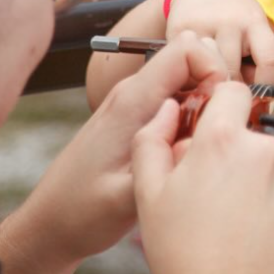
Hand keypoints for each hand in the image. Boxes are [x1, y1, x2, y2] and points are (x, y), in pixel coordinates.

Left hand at [0, 32, 230, 273]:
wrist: (49, 224)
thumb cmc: (81, 213)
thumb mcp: (126, 199)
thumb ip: (167, 167)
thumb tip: (209, 139)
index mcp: (132, 101)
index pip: (186, 49)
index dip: (214, 67)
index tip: (224, 105)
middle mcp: (135, 91)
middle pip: (191, 54)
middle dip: (218, 80)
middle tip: (221, 122)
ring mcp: (136, 101)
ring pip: (187, 74)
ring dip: (208, 96)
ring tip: (207, 136)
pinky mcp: (139, 115)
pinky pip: (178, 95)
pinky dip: (196, 110)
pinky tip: (192, 145)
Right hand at [133, 81, 273, 273]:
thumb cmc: (183, 254)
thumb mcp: (148, 192)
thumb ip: (152, 138)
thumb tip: (168, 107)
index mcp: (223, 138)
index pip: (230, 89)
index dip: (215, 104)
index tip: (205, 127)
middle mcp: (263, 147)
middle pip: (245, 127)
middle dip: (229, 145)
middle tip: (208, 185)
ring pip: (264, 155)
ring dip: (249, 170)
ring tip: (227, 213)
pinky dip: (267, 193)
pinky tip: (247, 224)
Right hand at [166, 0, 273, 84]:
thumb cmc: (235, 15)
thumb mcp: (254, 26)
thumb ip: (257, 57)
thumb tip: (251, 97)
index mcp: (254, 22)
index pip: (269, 59)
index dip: (267, 83)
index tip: (261, 94)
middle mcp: (229, 22)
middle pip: (233, 71)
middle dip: (232, 86)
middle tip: (228, 89)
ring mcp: (203, 26)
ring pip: (207, 71)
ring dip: (209, 81)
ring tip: (210, 78)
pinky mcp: (178, 32)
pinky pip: (186, 66)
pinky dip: (190, 76)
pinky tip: (194, 70)